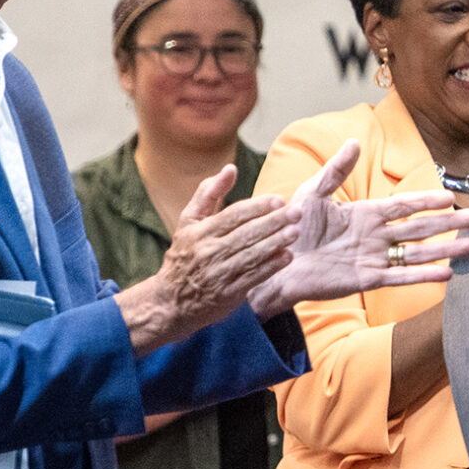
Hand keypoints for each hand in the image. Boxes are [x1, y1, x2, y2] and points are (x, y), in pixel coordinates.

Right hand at [118, 167, 297, 352]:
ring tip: (295, 232)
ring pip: (252, 255)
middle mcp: (208, 251)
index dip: (257, 207)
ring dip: (276, 243)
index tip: (279, 200)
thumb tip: (231, 168)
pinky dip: (271, 267)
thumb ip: (209, 193)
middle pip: (246, 234)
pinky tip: (287, 256)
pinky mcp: (228, 294)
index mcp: (199, 231)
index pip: (233, 215)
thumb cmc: (186, 253)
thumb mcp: (189, 221)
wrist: (172, 300)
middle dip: (273, 222)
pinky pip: (253, 277)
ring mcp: (218, 274)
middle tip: (297, 212)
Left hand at [245, 140, 468, 317]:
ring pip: (417, 253)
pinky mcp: (366, 279)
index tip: (451, 196)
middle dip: (449, 223)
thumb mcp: (311, 193)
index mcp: (364, 214)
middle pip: (419, 227)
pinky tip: (447, 273)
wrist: (274, 262)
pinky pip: (400, 276)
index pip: (403, 205)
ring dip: (445, 249)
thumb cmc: (288, 228)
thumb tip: (353, 142)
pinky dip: (423, 275)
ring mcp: (373, 258)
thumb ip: (335, 171)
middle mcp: (374, 236)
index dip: (427, 200)